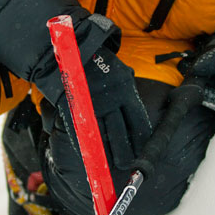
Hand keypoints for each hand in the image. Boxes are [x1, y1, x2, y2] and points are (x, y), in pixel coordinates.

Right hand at [45, 44, 151, 177]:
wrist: (72, 47)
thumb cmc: (97, 60)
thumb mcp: (119, 72)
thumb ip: (125, 92)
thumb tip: (131, 111)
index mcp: (126, 90)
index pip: (138, 120)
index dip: (140, 138)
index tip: (142, 150)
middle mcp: (112, 100)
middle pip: (121, 132)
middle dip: (125, 151)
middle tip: (126, 164)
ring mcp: (93, 104)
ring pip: (102, 136)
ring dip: (107, 153)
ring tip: (110, 166)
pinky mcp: (75, 107)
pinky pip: (81, 131)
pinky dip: (85, 145)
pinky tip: (90, 156)